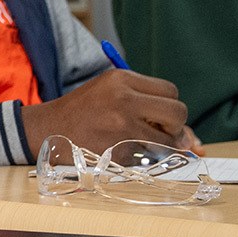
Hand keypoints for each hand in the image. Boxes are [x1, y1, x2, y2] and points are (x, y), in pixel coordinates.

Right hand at [19, 69, 190, 156]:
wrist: (46, 129)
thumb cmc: (82, 111)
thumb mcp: (110, 92)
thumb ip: (145, 104)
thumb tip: (192, 141)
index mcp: (121, 78)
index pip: (170, 91)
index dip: (169, 107)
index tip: (159, 117)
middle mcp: (123, 98)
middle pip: (177, 112)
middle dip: (176, 127)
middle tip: (159, 132)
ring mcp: (121, 125)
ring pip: (168, 140)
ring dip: (161, 146)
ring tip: (136, 141)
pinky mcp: (119, 149)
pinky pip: (148, 157)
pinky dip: (140, 158)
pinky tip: (118, 150)